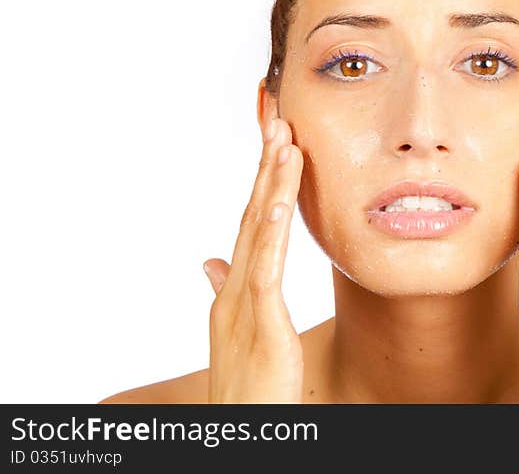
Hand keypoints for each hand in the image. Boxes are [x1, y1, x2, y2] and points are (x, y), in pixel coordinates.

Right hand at [202, 117, 304, 402]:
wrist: (241, 426)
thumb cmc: (248, 384)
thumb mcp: (240, 329)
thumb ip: (227, 288)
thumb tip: (211, 259)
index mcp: (238, 284)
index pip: (252, 220)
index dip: (263, 179)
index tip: (276, 139)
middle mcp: (237, 285)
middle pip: (253, 213)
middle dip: (266, 164)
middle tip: (277, 116)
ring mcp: (244, 301)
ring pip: (258, 231)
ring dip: (270, 183)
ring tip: (283, 140)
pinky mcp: (261, 321)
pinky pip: (265, 270)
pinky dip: (269, 232)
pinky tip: (277, 200)